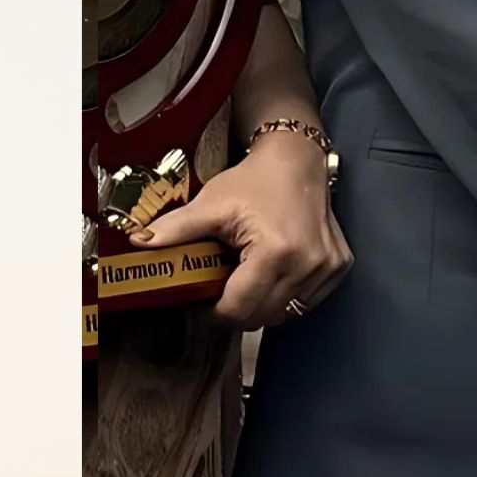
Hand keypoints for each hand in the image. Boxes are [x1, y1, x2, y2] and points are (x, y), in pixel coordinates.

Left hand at [139, 127, 350, 328]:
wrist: (297, 160)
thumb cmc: (255, 181)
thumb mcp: (211, 204)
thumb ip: (175, 228)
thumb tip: (138, 242)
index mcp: (276, 252)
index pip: (241, 308)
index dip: (217, 312)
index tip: (205, 303)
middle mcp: (308, 264)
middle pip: (264, 316)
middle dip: (239, 310)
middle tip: (223, 291)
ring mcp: (328, 267)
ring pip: (287, 313)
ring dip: (264, 305)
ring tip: (248, 279)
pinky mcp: (338, 267)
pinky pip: (307, 301)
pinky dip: (287, 296)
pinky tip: (274, 274)